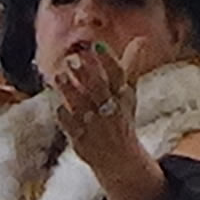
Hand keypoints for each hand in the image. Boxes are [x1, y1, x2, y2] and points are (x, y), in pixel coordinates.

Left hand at [52, 39, 167, 199]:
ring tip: (59, 76)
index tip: (97, 46)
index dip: (108, 61)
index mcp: (122, 96)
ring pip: (82, 105)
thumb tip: (141, 39)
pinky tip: (59, 106)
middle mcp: (110, 109)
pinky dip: (65, 116)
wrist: (120, 159)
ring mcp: (95, 125)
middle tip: (73, 59)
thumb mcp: (129, 94)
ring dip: (70, 91)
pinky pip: (71, 126)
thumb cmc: (121, 119)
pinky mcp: (81, 139)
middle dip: (87, 74)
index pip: (117, 76)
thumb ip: (131, 66)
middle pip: (99, 89)